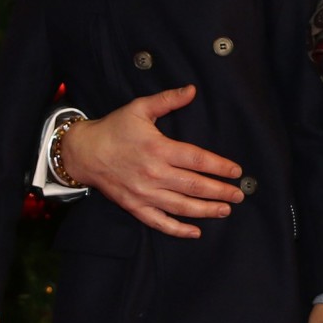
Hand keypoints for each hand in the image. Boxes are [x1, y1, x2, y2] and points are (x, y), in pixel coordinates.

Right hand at [61, 86, 244, 238]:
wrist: (83, 152)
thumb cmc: (114, 128)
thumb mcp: (139, 108)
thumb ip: (167, 100)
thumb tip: (192, 90)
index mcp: (158, 149)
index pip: (197, 160)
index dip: (220, 167)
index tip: (236, 172)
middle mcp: (154, 173)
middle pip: (195, 186)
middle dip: (220, 191)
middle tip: (239, 195)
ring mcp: (144, 193)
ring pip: (182, 206)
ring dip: (206, 210)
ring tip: (225, 210)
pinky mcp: (135, 206)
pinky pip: (159, 222)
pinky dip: (178, 229)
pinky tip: (195, 231)